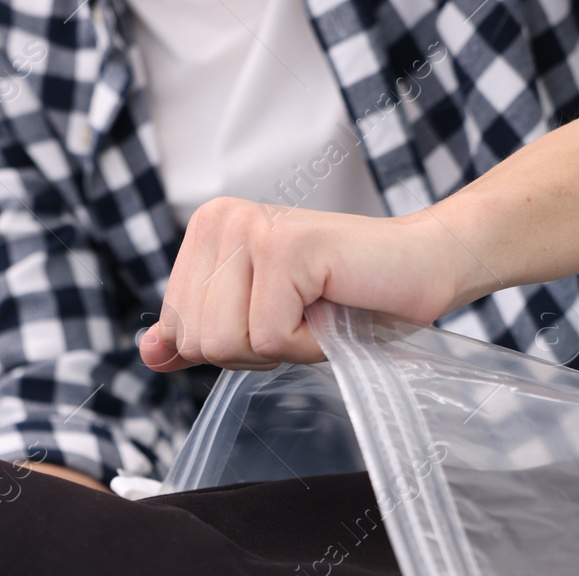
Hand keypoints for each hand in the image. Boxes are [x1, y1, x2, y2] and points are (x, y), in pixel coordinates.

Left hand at [139, 63, 578, 372]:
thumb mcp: (265, 324)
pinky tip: (334, 309)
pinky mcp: (285, 247)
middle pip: (198, 340)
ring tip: (320, 311)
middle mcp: (220, 219)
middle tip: (308, 317)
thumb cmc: (353, 300)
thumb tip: (148, 351)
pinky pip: (267, 338)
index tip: (287, 316)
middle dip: (258, 351)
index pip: (181, 329)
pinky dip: (308, 344)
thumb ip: (203, 332)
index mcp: (207, 230)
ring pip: (226, 343)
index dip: (239, 347)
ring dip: (285, 347)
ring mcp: (250, 229)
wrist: (430, 272)